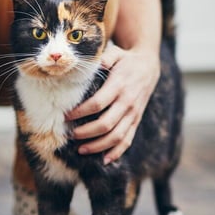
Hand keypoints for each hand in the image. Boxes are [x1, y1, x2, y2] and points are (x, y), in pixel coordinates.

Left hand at [65, 43, 159, 163]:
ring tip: (81, 149)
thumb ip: (103, 59)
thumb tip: (90, 65)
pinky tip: (104, 160)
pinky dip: (117, 152)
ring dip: (98, 146)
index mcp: (119, 85)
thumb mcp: (115, 54)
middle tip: (70, 135)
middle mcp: (127, 102)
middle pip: (106, 124)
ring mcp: (133, 114)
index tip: (66, 116)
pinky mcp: (136, 120)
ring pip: (116, 136)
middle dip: (86, 133)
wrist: (148, 65)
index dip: (80, 112)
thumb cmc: (125, 60)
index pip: (97, 104)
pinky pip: (128, 140)